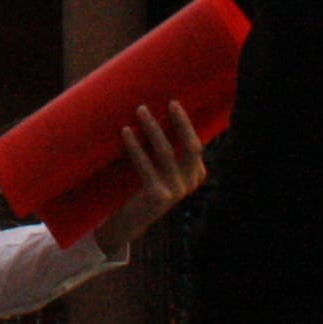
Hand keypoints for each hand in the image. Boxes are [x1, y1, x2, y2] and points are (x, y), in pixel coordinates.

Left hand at [91, 101, 206, 256]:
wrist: (129, 222)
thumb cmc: (142, 186)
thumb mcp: (160, 169)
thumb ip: (165, 150)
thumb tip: (153, 109)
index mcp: (196, 174)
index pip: (196, 144)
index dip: (187, 123)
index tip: (174, 101)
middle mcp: (190, 183)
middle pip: (191, 147)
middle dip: (182, 122)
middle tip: (170, 102)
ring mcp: (176, 191)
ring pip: (166, 152)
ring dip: (153, 128)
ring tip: (141, 109)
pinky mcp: (158, 196)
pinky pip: (145, 165)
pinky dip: (135, 146)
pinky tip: (126, 131)